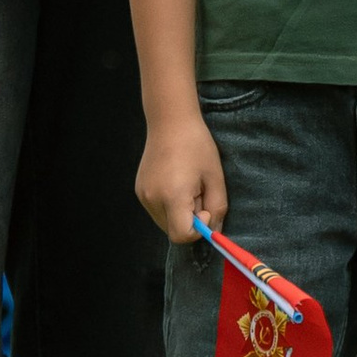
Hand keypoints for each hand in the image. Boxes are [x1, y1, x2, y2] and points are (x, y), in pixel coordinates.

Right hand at [137, 109, 227, 243]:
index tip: (206, 207)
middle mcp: (153, 199)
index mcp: (172, 196)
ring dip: (180, 214)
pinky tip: (176, 182)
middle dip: (190, 220)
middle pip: (173, 231)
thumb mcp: (215, 176)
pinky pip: (157, 210)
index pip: (182, 236)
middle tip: (198, 193)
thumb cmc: (197, 145)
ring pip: (165, 222)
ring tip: (187, 186)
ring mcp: (143, 196)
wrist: (170, 121)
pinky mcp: (139, 191)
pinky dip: (169, 205)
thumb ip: (217, 207)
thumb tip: (215, 232)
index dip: (199, 229)